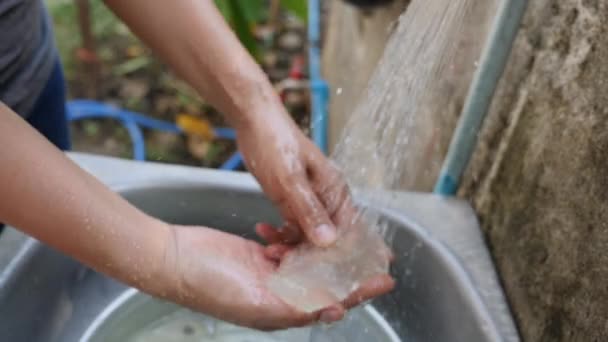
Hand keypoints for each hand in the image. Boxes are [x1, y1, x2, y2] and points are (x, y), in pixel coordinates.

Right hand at [160, 225, 393, 330]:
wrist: (174, 258)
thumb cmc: (209, 283)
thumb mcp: (257, 301)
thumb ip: (295, 306)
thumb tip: (334, 310)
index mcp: (280, 311)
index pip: (329, 303)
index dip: (357, 293)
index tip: (383, 281)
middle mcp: (278, 294)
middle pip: (323, 282)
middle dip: (347, 270)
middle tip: (372, 255)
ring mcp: (268, 273)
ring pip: (306, 262)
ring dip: (318, 251)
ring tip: (338, 239)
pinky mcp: (257, 254)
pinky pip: (283, 247)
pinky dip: (287, 238)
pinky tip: (284, 232)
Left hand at [236, 110, 351, 246]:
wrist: (252, 121)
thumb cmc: (275, 144)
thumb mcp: (290, 181)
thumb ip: (309, 211)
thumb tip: (329, 242)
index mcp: (336, 191)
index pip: (349, 231)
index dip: (340, 254)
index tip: (320, 269)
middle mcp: (327, 198)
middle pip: (328, 237)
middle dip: (309, 253)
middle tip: (282, 258)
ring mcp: (309, 199)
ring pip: (308, 234)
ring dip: (291, 245)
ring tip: (270, 248)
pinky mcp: (293, 200)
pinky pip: (293, 226)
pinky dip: (282, 233)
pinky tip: (266, 233)